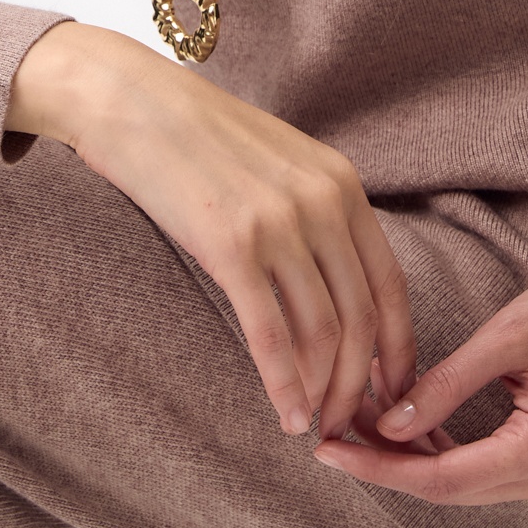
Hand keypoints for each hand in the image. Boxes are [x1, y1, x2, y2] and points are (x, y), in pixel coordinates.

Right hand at [8, 21, 415, 441]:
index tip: (390, 391)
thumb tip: (331, 285)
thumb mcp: (279, 162)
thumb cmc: (198, 137)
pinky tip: (286, 416)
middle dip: (360, 385)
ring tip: (316, 427)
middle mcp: (323, 202)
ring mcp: (279, 222)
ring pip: (323, 334)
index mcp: (341, 183)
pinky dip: (284, 385)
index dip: (396, 349)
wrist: (131, 99)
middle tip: (349, 425)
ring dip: (324, 393)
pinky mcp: (231, 244)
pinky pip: (271, 333)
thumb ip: (315, 211)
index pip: (391, 284)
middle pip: (362, 318)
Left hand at [312, 219, 527, 504]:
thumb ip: (445, 386)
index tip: (329, 449)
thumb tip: (388, 427)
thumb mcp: (503, 338)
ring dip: (411, 453)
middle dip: (388, 462)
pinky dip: (439, 445)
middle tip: (333, 430)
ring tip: (361, 413)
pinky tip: (404, 416)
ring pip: (462, 481)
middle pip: (450, 488)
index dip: (381, 468)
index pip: (444, 478)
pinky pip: (481, 467)